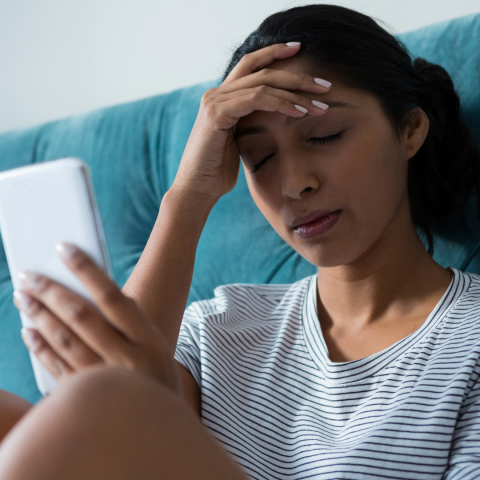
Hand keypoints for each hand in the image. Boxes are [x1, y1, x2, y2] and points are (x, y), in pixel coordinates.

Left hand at [12, 242, 181, 395]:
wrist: (162, 431)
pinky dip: (41, 347)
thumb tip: (92, 293)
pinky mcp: (88, 399)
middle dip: (51, 291)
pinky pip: (58, 368)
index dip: (86, 270)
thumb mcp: (156, 346)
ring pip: (65, 340)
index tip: (64, 249)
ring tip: (24, 296)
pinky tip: (29, 331)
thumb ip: (131, 323)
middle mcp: (127, 359)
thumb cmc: (157, 377)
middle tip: (29, 275)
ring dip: (40, 315)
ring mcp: (106, 380)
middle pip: (81, 316)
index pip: (112, 296)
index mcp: (150, 340)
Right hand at [172, 42, 330, 206]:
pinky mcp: (217, 113)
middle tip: (325, 85)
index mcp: (222, 97)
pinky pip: (256, 99)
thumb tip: (275, 117)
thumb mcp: (239, 141)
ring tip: (320, 104)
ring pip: (263, 84)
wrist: (197, 189)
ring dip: (296, 93)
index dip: (275, 54)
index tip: (301, 50)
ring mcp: (215, 101)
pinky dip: (281, 104)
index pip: (251, 65)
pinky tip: (300, 113)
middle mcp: (216, 93)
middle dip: (297, 75)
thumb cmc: (218, 171)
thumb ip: (251, 123)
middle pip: (262, 71)